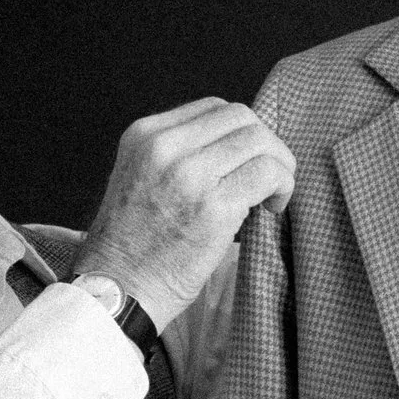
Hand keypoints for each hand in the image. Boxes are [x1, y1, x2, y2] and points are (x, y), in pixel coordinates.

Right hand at [77, 98, 296, 328]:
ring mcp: (189, 174)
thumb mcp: (139, 178)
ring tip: (274, 193)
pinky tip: (273, 208)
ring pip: (259, 141)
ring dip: (279, 165)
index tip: (247, 159)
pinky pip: (267, 174)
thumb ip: (176, 156)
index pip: (213, 108)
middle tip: (272, 175)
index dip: (241, 131)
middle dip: (266, 143)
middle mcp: (164, 147)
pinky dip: (282, 186)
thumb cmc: (132, 247)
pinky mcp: (214, 207)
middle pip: (241, 117)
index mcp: (144, 135)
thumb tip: (233, 150)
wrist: (116, 290)